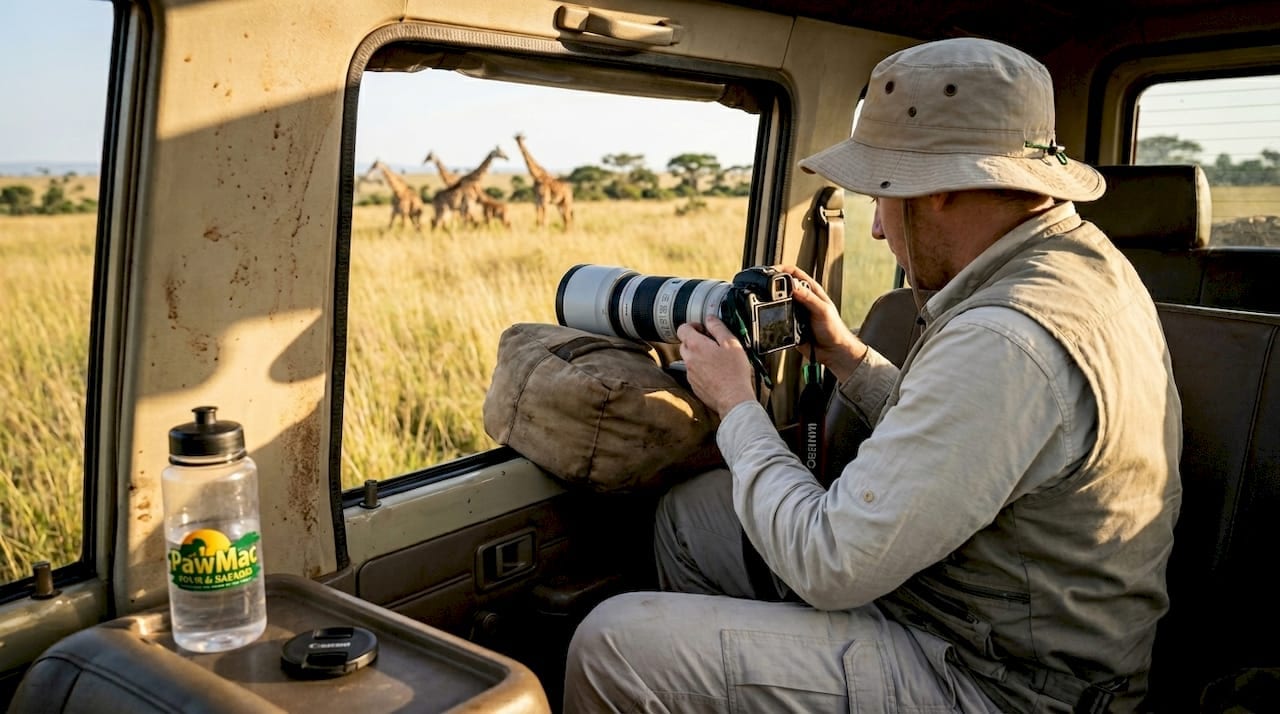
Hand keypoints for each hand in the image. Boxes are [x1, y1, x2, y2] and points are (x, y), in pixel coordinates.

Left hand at [677, 316, 756, 417]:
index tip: (704, 329)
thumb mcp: (732, 344)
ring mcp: (690, 374)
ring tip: (716, 359)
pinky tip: (716, 372)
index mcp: (696, 346)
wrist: (733, 399)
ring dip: (698, 355)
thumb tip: (710, 319)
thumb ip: (718, 328)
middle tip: (712, 343)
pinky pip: (693, 372)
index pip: (682, 328)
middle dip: (696, 340)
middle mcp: (689, 360)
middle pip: (684, 344)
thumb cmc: (734, 372)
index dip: (693, 325)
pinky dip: (701, 369)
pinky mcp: (694, 386)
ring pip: (689, 359)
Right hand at [777, 265, 868, 381]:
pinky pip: (778, 318)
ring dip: (772, 301)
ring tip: (766, 301)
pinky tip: (770, 316)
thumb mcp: (822, 310)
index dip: (782, 269)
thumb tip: (793, 287)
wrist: (833, 351)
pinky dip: (773, 316)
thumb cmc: (834, 329)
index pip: (794, 273)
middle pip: (783, 286)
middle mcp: (802, 300)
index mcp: (811, 291)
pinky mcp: (790, 324)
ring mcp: (795, 312)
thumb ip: (809, 298)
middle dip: (774, 284)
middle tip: (766, 287)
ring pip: (779, 302)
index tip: (772, 271)